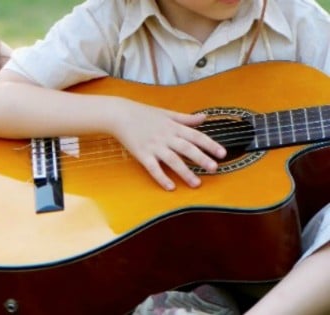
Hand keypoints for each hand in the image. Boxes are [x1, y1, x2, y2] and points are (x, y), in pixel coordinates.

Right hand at [109, 101, 225, 190]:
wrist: (120, 115)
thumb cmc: (143, 113)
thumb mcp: (167, 113)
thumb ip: (186, 118)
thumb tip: (204, 118)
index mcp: (173, 126)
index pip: (196, 136)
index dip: (210, 145)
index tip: (222, 154)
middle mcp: (166, 137)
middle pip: (187, 149)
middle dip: (201, 159)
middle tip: (214, 169)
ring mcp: (154, 146)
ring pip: (173, 161)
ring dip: (185, 172)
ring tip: (196, 183)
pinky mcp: (142, 154)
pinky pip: (153, 168)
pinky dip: (162, 178)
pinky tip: (170, 187)